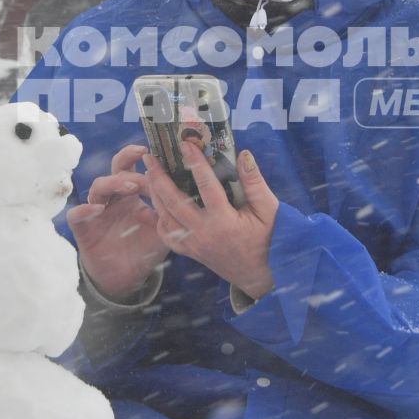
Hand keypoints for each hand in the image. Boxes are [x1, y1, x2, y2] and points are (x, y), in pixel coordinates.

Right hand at [66, 143, 170, 299]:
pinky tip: (97, 209)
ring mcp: (97, 211)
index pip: (136, 169)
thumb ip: (169, 211)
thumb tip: (187, 191)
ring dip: (114, 183)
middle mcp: (114, 198)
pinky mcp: (83, 228)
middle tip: (143, 154)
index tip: (160, 154)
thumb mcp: (162, 230)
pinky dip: (85, 209)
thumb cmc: (145, 250)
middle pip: (116, 169)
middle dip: (127, 158)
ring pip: (98, 186)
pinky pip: (77, 215)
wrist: (126, 278)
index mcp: (132, 195)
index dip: (145, 161)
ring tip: (131, 187)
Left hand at [143, 142, 280, 299]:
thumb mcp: (269, 209)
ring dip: (155, 194)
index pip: (206, 185)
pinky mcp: (190, 252)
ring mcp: (194, 245)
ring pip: (165, 217)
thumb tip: (243, 154)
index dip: (195, 161)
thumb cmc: (269, 239)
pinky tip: (158, 204)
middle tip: (150, 157)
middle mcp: (204, 233)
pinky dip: (160, 219)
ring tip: (149, 174)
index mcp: (224, 221)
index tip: (185, 143)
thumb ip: (255, 182)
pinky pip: (167, 236)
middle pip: (173, 201)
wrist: (260, 275)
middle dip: (159, 177)